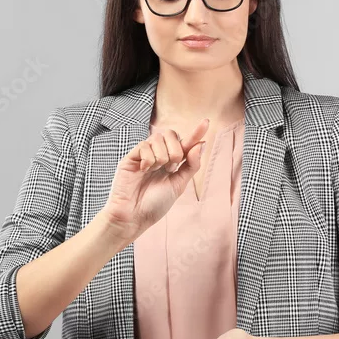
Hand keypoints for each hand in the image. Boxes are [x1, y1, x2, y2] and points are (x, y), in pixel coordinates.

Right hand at [99, 118, 209, 240]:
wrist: (134, 217)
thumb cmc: (155, 204)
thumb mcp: (179, 185)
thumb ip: (191, 165)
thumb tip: (201, 143)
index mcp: (172, 163)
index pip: (186, 143)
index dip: (196, 132)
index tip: (206, 122)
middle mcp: (158, 155)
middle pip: (171, 134)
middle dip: (176, 150)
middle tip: (170, 168)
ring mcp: (144, 155)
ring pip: (158, 138)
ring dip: (162, 156)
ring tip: (155, 171)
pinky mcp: (131, 157)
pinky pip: (144, 145)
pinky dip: (149, 158)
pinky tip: (144, 170)